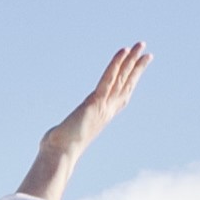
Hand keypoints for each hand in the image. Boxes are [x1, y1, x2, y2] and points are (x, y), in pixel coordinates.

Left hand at [16, 42, 148, 199]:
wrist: (59, 155)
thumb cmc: (60, 148)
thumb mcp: (68, 134)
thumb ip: (67, 130)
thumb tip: (52, 138)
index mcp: (103, 115)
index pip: (121, 93)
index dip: (131, 80)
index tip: (138, 69)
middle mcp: (108, 110)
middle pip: (126, 83)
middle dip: (136, 66)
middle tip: (146, 51)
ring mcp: (103, 106)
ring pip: (121, 77)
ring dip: (132, 60)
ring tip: (140, 45)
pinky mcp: (95, 102)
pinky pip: (108, 78)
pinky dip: (116, 64)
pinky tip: (123, 51)